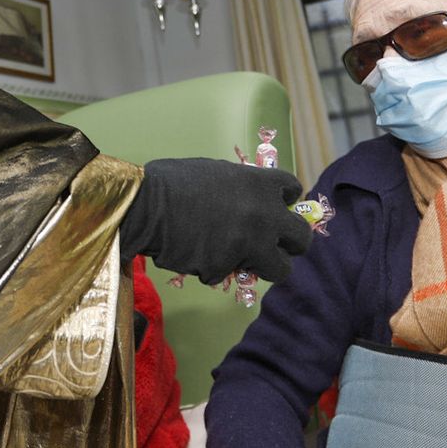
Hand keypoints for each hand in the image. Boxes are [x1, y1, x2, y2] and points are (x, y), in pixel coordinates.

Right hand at [121, 158, 310, 283]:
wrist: (144, 206)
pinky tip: (196, 253)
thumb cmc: (172, 181)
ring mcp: (248, 244)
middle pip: (302, 238)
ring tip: (240, 259)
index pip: (293, 190)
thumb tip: (251, 202)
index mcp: (259, 184)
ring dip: (264, 265)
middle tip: (274, 245)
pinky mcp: (227, 268)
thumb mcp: (216, 173)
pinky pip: (230, 273)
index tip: (277, 207)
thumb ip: (242, 188)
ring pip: (280, 269)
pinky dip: (216, 267)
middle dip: (290, 243)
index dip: (285, 201)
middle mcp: (264, 215)